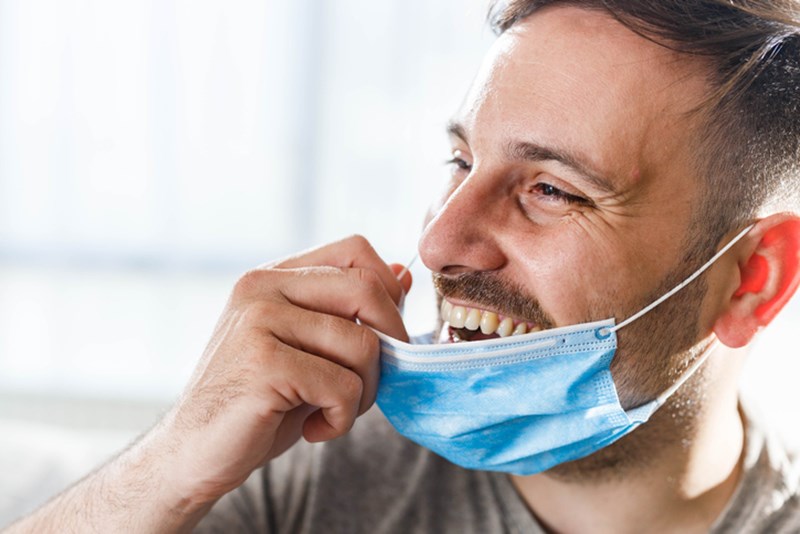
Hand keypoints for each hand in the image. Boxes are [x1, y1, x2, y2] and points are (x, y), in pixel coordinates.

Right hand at [156, 235, 411, 507]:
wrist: (195, 454)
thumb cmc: (260, 402)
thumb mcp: (309, 349)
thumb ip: (349, 312)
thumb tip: (403, 274)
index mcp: (274, 277)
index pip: (354, 250)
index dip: (389, 291)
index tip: (386, 337)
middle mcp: (263, 287)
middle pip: (367, 289)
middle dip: (391, 343)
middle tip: (371, 383)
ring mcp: (259, 321)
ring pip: (363, 344)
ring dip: (364, 392)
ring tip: (332, 411)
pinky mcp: (262, 363)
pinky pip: (342, 386)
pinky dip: (341, 418)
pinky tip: (314, 429)